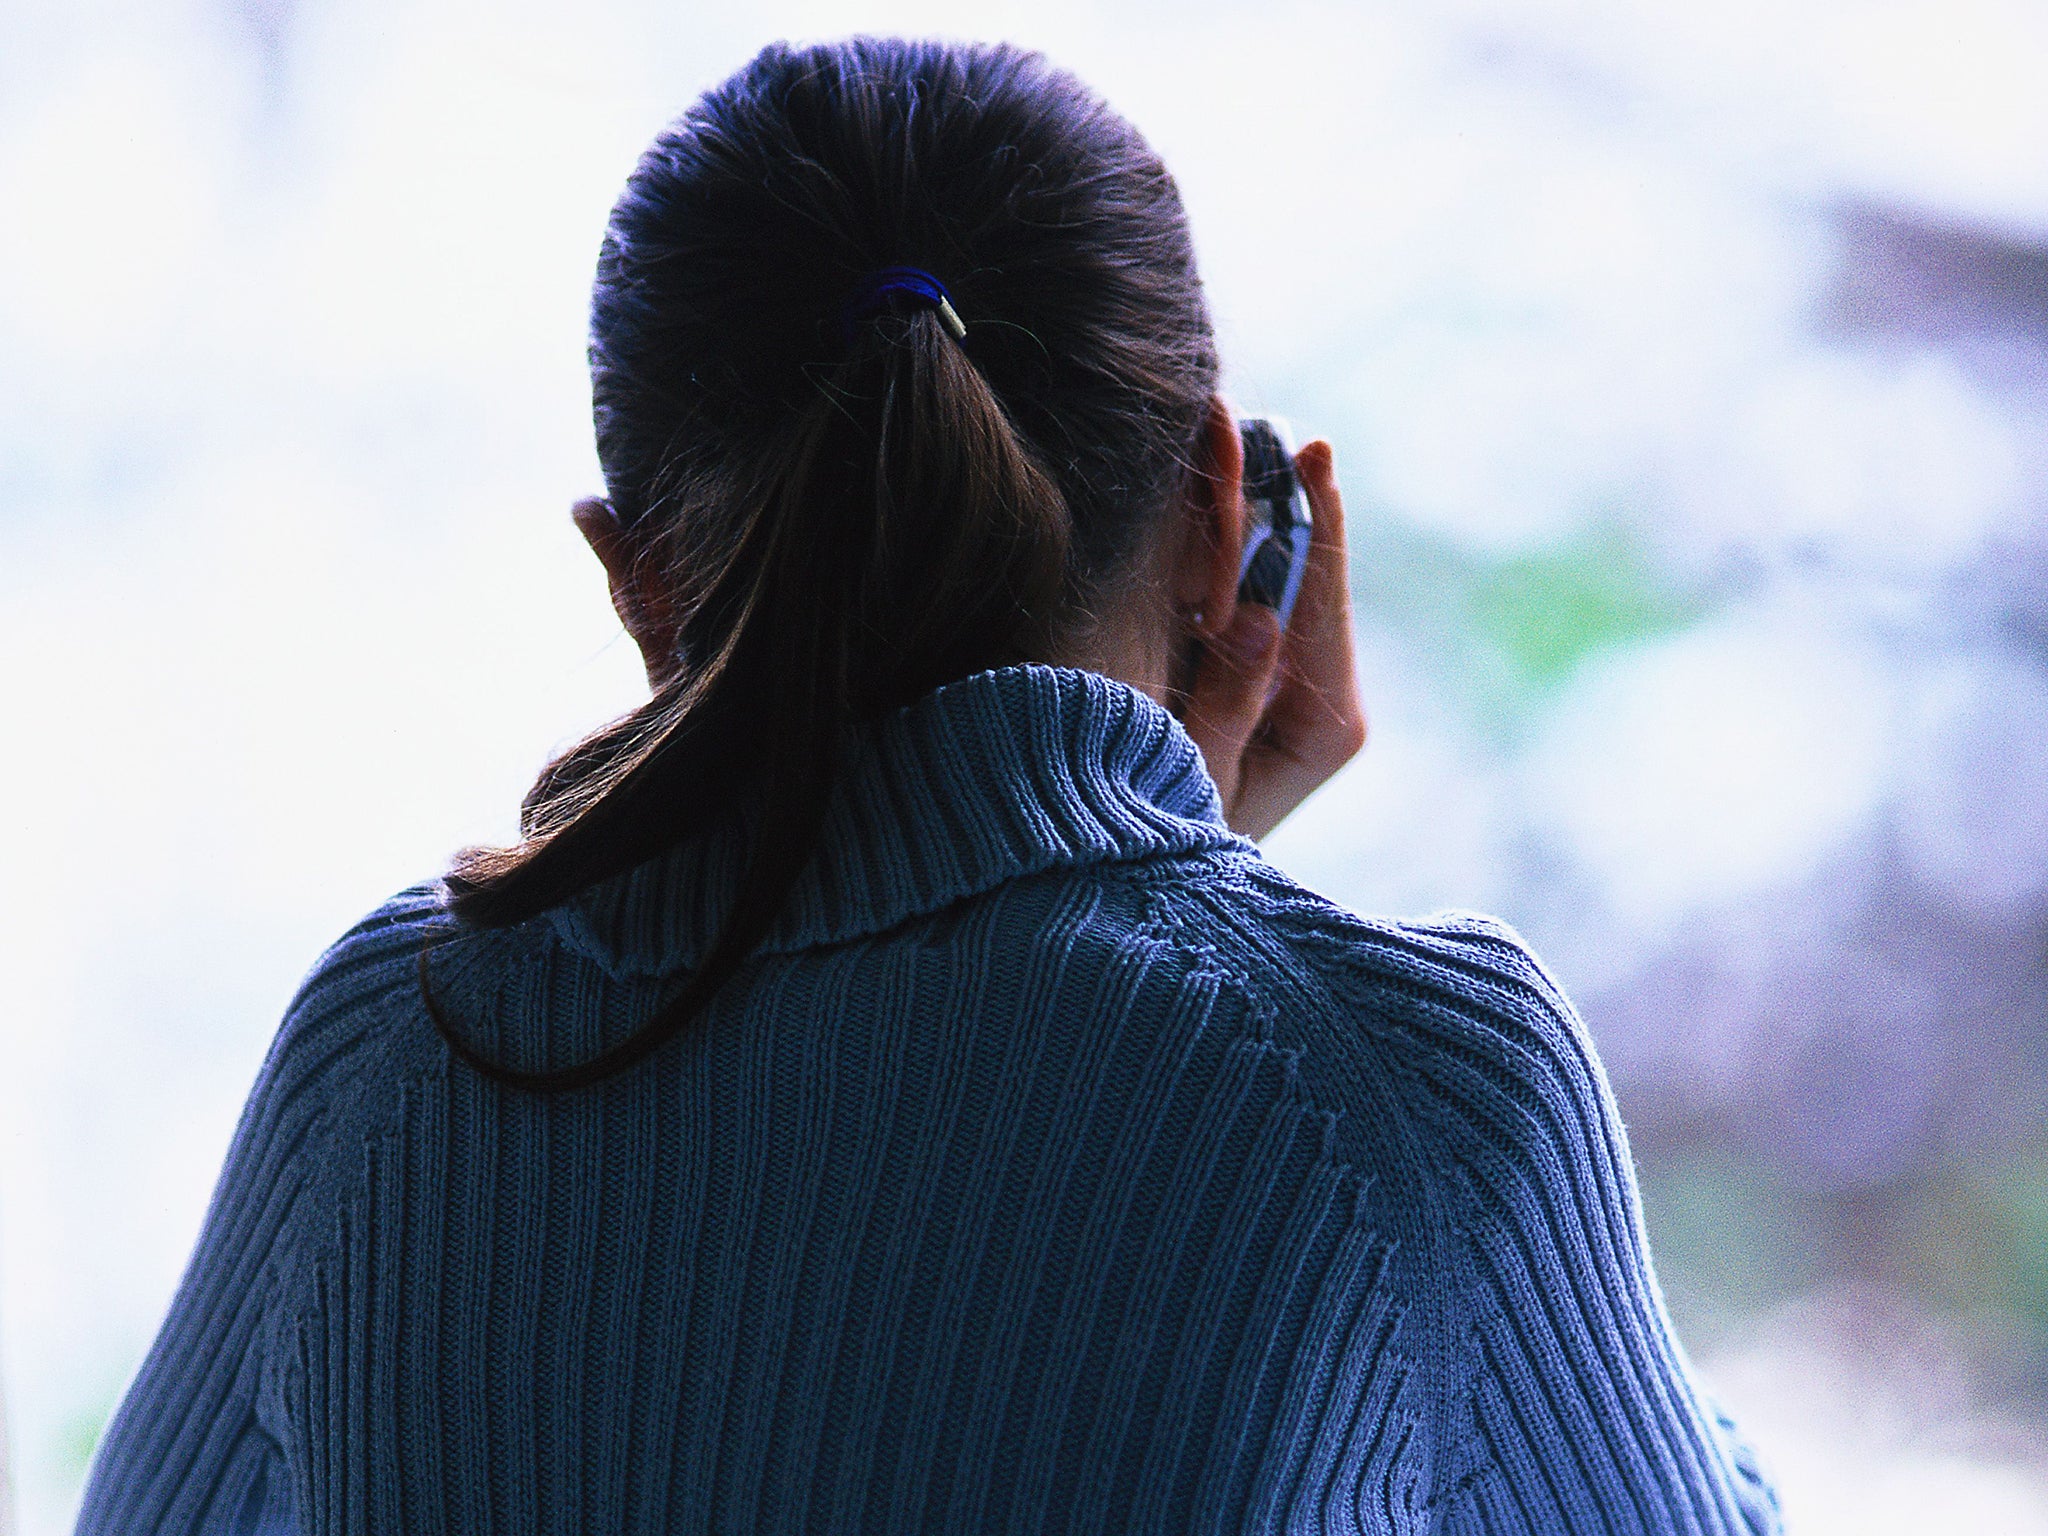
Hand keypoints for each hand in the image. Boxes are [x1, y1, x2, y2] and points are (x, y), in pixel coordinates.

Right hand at [1181, 440, 1366, 840]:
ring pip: (1267, 574)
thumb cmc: (1176, 848)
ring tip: (1231, 432)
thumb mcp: (1202, 783)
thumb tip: (1256, 618)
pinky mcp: (1240, 669)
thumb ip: (1228, 705)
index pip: (1321, 603)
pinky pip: (1232, 590)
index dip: (1315, 526)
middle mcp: (1316, 689)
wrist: (1152, 893)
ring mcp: (1276, 676)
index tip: (1311, 453)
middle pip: (1303, 576)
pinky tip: (1208, 482)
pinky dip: (1213, 540)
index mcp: (1327, 720)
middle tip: (1262, 424)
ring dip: (1244, 510)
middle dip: (1280, 502)